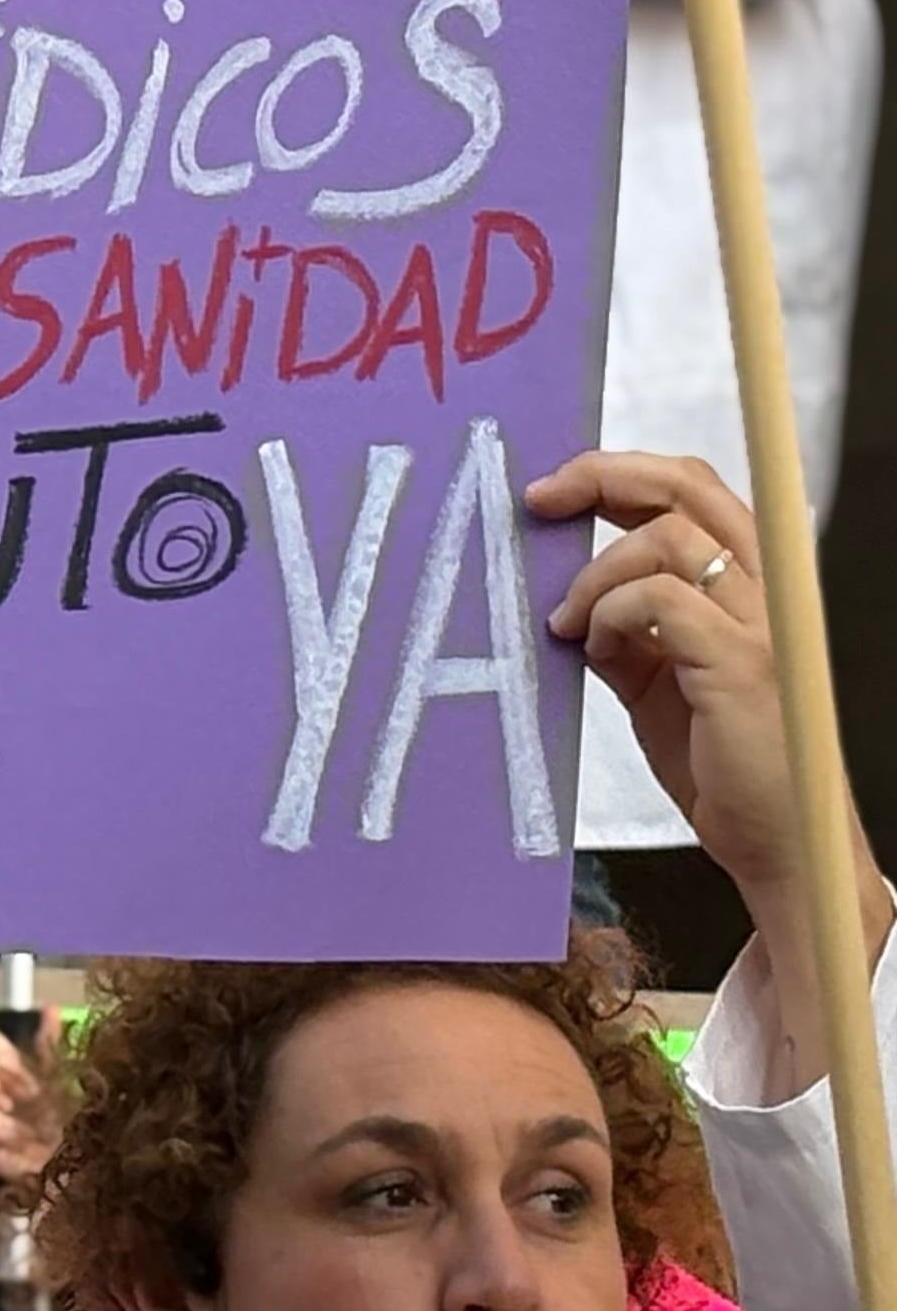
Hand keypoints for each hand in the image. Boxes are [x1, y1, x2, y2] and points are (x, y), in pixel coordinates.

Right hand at [0, 1028, 63, 1251]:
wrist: (55, 1218)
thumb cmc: (62, 1158)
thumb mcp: (65, 1104)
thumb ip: (52, 1059)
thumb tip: (52, 1010)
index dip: (2, 1056)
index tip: (31, 1087)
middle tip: (16, 1107)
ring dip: (4, 1132)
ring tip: (31, 1151)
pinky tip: (22, 1177)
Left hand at [534, 449, 894, 1048]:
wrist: (774, 839)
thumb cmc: (720, 762)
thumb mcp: (654, 681)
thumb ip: (626, 633)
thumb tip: (569, 601)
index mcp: (748, 586)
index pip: (696, 490)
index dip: (622, 471)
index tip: (554, 488)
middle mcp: (767, 592)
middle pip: (690, 487)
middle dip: (602, 477)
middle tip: (538, 501)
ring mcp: (761, 624)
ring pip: (668, 539)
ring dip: (595, 574)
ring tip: (569, 625)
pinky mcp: (741, 664)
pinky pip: (659, 602)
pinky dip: (609, 615)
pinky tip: (593, 648)